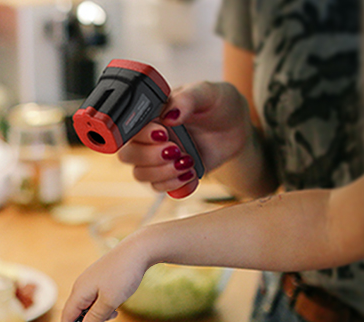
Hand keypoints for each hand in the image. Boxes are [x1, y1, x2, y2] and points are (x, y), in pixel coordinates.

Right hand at [60, 234, 154, 321]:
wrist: (137, 250)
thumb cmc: (123, 274)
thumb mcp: (110, 301)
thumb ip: (96, 316)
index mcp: (79, 291)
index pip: (67, 316)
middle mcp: (81, 286)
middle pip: (77, 311)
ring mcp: (90, 281)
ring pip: (88, 305)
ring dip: (98, 314)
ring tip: (113, 314)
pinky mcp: (99, 278)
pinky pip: (96, 297)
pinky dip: (103, 305)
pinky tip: (116, 305)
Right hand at [117, 81, 254, 197]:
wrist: (235, 126)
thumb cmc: (217, 103)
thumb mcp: (206, 93)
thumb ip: (187, 99)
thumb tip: (169, 114)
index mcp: (150, 114)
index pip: (129, 128)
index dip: (142, 135)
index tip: (163, 133)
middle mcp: (148, 137)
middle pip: (128, 155)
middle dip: (150, 156)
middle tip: (177, 149)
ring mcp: (157, 157)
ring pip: (141, 174)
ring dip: (163, 172)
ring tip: (188, 161)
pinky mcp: (170, 173)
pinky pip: (159, 187)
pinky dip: (174, 185)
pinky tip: (191, 173)